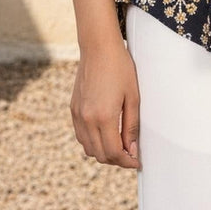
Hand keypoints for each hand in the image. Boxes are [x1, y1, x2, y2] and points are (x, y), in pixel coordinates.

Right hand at [70, 39, 141, 168]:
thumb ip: (131, 126)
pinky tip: (106, 134)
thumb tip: (132, 150)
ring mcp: (78, 115)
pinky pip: (81, 136)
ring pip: (88, 148)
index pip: (113, 153)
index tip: (137, 162)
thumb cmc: (120, 68)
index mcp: (104, 117)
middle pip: (100, 155)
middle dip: (117, 160)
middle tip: (131, 155)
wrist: (98, 48)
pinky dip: (93, 142)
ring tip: (120, 146)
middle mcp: (87, 120)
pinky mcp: (73, 109)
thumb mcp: (133, 97)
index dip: (127, 162)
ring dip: (104, 153)